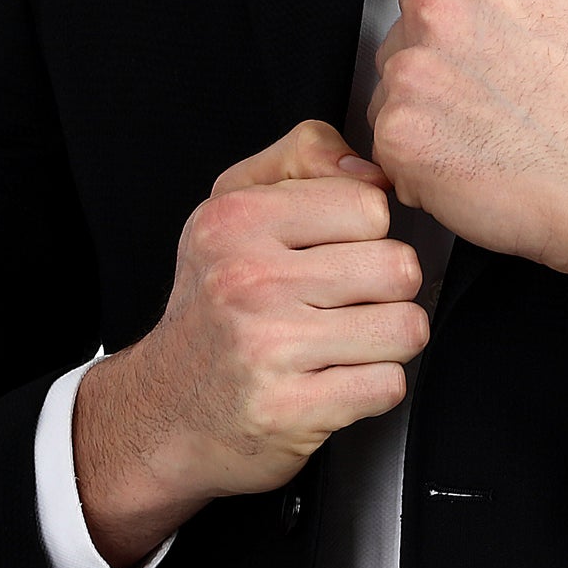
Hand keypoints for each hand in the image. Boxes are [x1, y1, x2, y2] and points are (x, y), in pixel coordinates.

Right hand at [75, 119, 429, 559]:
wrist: (162, 411)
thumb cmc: (216, 302)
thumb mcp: (237, 205)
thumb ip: (305, 156)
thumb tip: (376, 171)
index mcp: (239, 220)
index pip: (370, 205)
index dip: (366, 232)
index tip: (338, 251)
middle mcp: (249, 280)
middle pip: (398, 267)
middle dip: (388, 290)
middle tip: (349, 302)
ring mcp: (267, 349)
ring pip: (405, 327)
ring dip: (388, 340)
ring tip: (348, 340)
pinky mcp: (288, 411)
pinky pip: (388, 385)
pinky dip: (375, 387)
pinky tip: (338, 379)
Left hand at [368, 0, 567, 276]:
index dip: (466, 30)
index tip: (498, 56)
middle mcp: (433, 10)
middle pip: (406, 37)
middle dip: (442, 68)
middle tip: (500, 98)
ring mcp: (410, 74)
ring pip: (394, 91)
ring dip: (428, 114)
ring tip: (490, 133)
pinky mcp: (398, 137)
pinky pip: (390, 148)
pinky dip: (422, 165)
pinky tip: (473, 165)